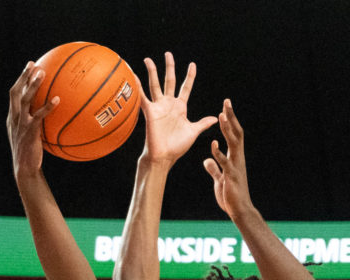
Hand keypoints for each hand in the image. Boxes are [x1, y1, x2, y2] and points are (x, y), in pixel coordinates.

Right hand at [7, 62, 58, 179]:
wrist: (24, 169)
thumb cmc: (30, 154)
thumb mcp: (30, 136)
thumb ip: (36, 123)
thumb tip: (53, 114)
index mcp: (12, 117)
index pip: (14, 94)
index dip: (21, 79)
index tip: (30, 66)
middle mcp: (14, 118)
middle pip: (15, 92)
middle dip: (23, 77)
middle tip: (33, 64)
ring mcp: (20, 124)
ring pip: (24, 100)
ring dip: (33, 85)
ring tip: (42, 73)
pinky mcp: (29, 132)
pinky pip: (38, 116)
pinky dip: (47, 106)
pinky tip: (58, 99)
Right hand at [139, 52, 216, 166]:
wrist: (164, 157)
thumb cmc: (177, 146)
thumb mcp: (193, 132)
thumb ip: (202, 123)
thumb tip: (216, 118)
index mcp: (180, 107)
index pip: (185, 87)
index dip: (189, 76)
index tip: (192, 64)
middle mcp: (168, 104)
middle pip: (169, 81)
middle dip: (169, 67)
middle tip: (168, 54)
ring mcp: (159, 107)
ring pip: (155, 85)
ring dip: (152, 72)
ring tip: (148, 59)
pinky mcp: (150, 112)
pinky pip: (142, 97)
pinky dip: (137, 87)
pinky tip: (133, 76)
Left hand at [203, 99, 253, 219]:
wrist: (238, 210)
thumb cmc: (230, 195)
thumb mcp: (219, 179)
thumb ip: (214, 168)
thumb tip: (207, 161)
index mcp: (234, 157)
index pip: (233, 135)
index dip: (230, 121)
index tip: (224, 107)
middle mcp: (237, 158)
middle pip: (236, 133)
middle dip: (231, 118)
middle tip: (226, 102)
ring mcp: (235, 166)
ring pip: (233, 144)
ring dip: (227, 130)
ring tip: (221, 116)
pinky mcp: (231, 177)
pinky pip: (225, 163)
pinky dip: (219, 153)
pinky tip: (213, 145)